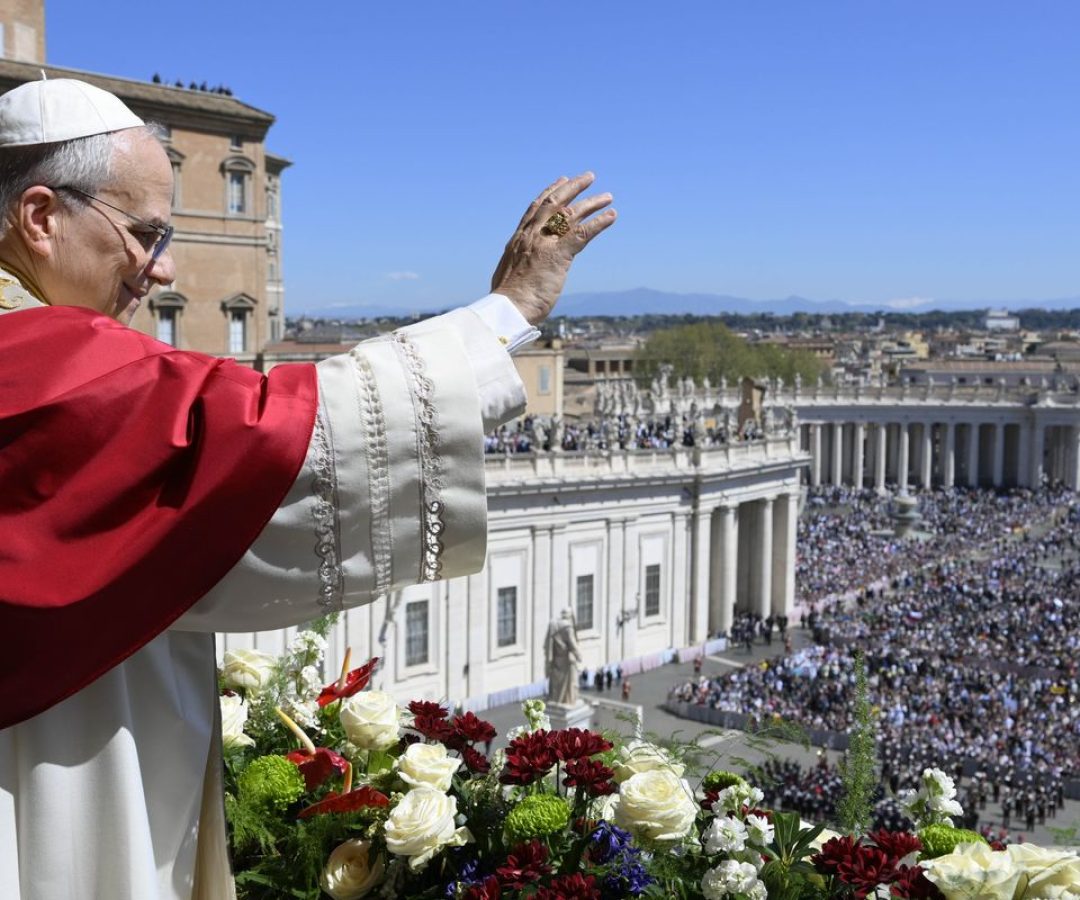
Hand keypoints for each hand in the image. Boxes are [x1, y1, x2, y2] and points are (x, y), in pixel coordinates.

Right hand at [490, 172, 615, 324]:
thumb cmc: (507, 299)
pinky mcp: (559, 256)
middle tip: (588, 177)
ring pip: (571, 214)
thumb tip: (516, 268)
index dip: (550, 192)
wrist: (508, 309)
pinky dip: (599, 222)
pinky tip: (612, 216)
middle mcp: (531, 235)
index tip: (561, 181)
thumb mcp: (507, 272)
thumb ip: (516, 263)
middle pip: (555, 203)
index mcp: (518, 239)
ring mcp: (545, 244)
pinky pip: (583, 234)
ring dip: (591, 202)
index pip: (535, 208)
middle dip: (573, 187)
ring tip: (608, 196)